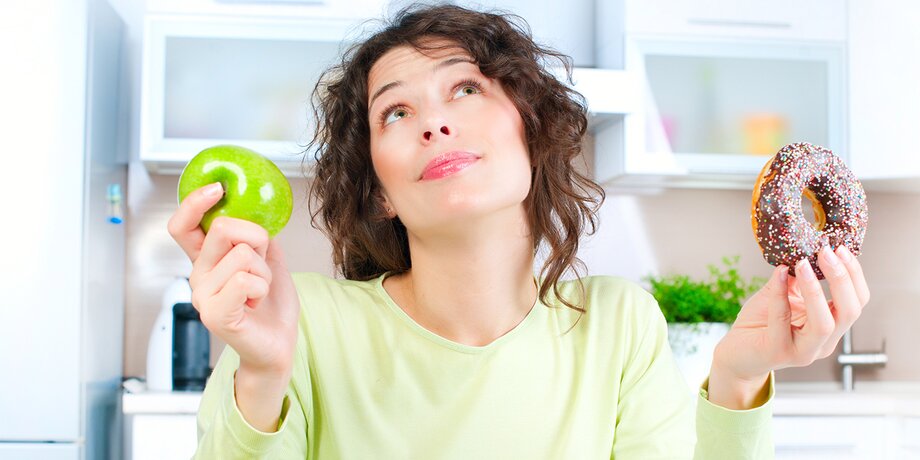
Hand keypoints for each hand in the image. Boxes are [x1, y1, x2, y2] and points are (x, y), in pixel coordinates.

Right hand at [167, 182, 299, 378]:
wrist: (279, 344)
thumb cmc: (271, 305)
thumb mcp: (268, 260)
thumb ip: (257, 237)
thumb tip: (256, 212)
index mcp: (206, 260)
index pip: (182, 225)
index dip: (193, 202)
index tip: (217, 188)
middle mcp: (197, 276)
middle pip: (223, 228)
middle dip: (256, 239)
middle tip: (260, 266)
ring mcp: (203, 296)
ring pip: (241, 255)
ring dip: (264, 272)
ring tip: (259, 292)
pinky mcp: (215, 315)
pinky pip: (244, 280)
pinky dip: (261, 288)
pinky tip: (255, 304)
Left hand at [708, 246, 869, 405]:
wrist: (737, 354)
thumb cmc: (760, 324)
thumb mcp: (782, 295)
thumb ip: (796, 278)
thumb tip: (803, 249)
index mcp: (831, 327)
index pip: (857, 301)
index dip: (854, 274)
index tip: (840, 248)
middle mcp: (824, 342)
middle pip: (850, 312)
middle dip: (841, 279)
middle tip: (826, 251)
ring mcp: (803, 351)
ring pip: (824, 324)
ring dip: (815, 290)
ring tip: (803, 263)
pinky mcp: (778, 352)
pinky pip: (782, 320)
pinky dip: (780, 294)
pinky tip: (778, 274)